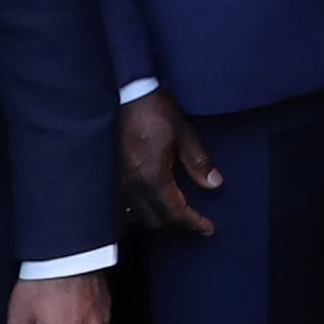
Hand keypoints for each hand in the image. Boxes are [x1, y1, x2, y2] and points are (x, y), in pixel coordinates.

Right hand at [116, 94, 218, 238]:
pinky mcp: (109, 175)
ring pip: (137, 215)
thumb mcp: (183, 132)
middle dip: (177, 224)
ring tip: (175, 213)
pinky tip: (150, 201)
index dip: (193, 223)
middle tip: (195, 220)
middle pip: (155, 220)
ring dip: (157, 218)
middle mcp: (131, 185)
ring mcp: (116, 182)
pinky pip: (123, 204)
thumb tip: (214, 183)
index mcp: (151, 177)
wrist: (122, 94)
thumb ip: (198, 160)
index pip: (175, 212)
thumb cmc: (152, 110)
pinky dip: (139, 209)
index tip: (207, 228)